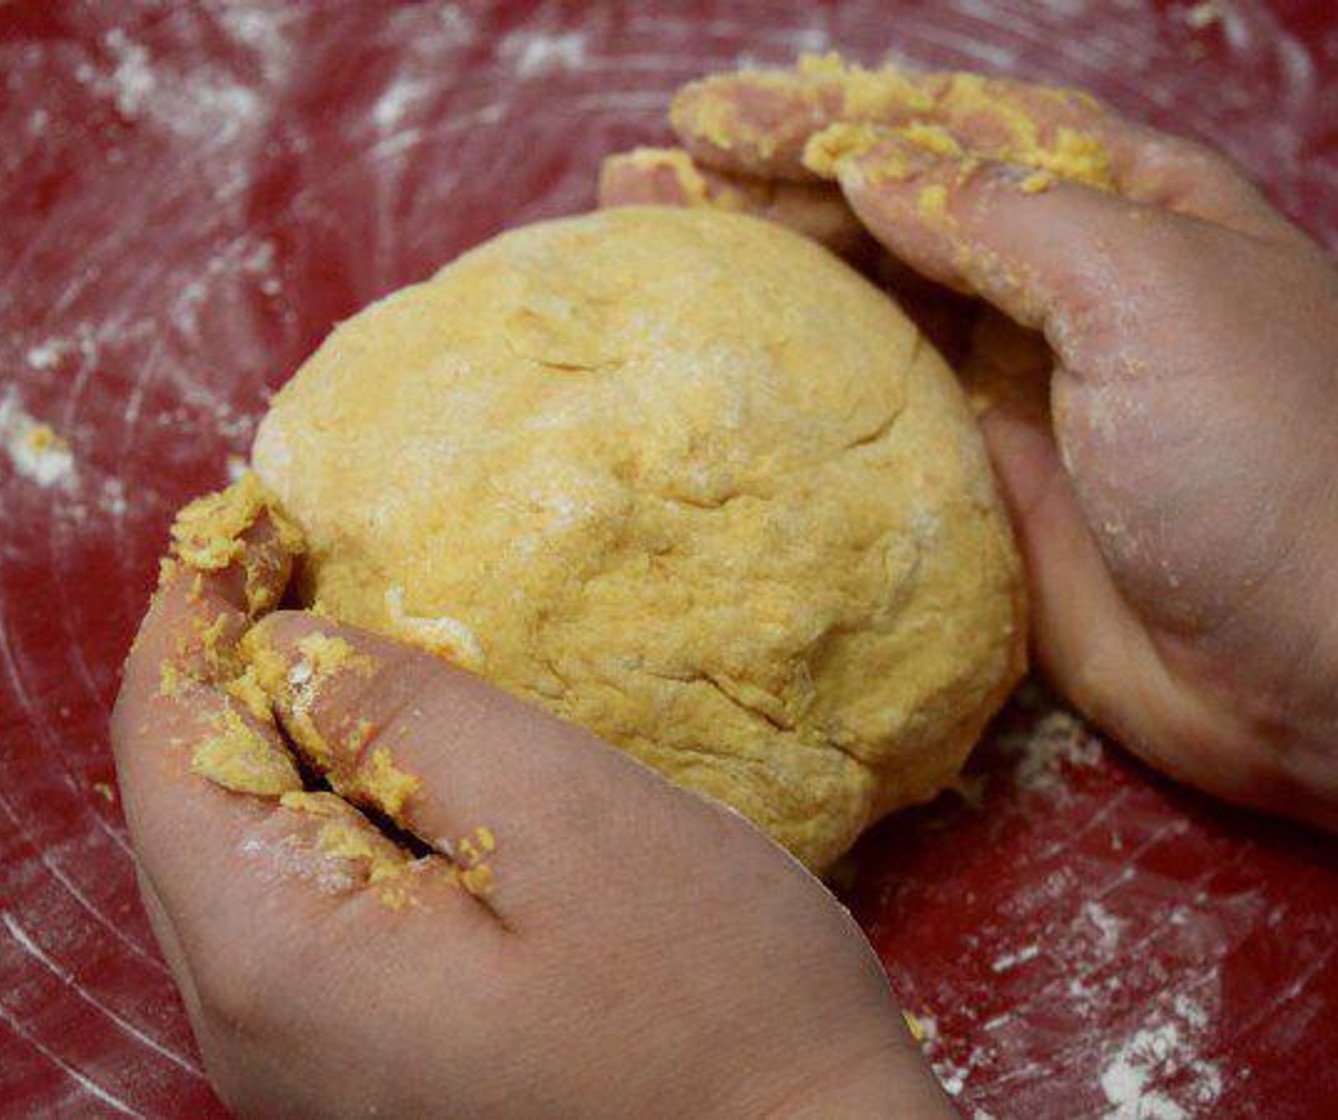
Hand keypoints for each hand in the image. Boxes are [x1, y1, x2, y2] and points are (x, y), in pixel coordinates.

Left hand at [111, 481, 949, 1118]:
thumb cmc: (713, 999)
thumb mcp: (571, 817)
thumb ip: (410, 720)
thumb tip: (288, 647)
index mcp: (285, 961)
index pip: (170, 750)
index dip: (194, 618)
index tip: (244, 521)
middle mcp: (259, 1033)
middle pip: (189, 811)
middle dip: (224, 674)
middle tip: (289, 563)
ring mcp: (307, 1067)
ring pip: (241, 864)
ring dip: (278, 741)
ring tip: (339, 646)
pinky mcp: (366, 1071)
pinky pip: (299, 915)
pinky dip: (323, 815)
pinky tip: (390, 768)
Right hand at [602, 56, 1337, 862]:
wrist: (1318, 658)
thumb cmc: (1264, 451)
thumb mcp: (1147, 290)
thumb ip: (1004, 222)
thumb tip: (876, 172)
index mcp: (1120, 208)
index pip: (943, 138)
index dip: (819, 121)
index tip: (706, 119)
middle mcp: (1062, 287)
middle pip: (888, 216)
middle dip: (765, 188)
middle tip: (640, 175)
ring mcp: (1018, 389)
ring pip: (870, 308)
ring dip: (765, 272)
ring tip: (651, 239)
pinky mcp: (985, 484)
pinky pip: (876, 416)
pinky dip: (802, 385)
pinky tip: (731, 359)